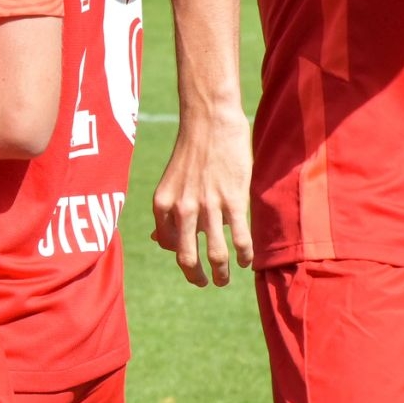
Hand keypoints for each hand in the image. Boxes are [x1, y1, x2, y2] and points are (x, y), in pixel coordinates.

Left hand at [151, 105, 253, 286]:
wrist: (209, 120)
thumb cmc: (192, 151)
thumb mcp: (170, 182)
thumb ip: (167, 213)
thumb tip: (157, 241)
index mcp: (163, 203)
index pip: (168, 245)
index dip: (181, 258)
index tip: (192, 264)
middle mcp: (182, 209)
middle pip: (187, 259)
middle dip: (196, 277)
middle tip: (204, 283)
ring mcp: (209, 206)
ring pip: (215, 255)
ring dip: (221, 274)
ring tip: (224, 279)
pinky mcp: (234, 201)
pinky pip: (240, 240)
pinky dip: (244, 256)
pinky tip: (246, 261)